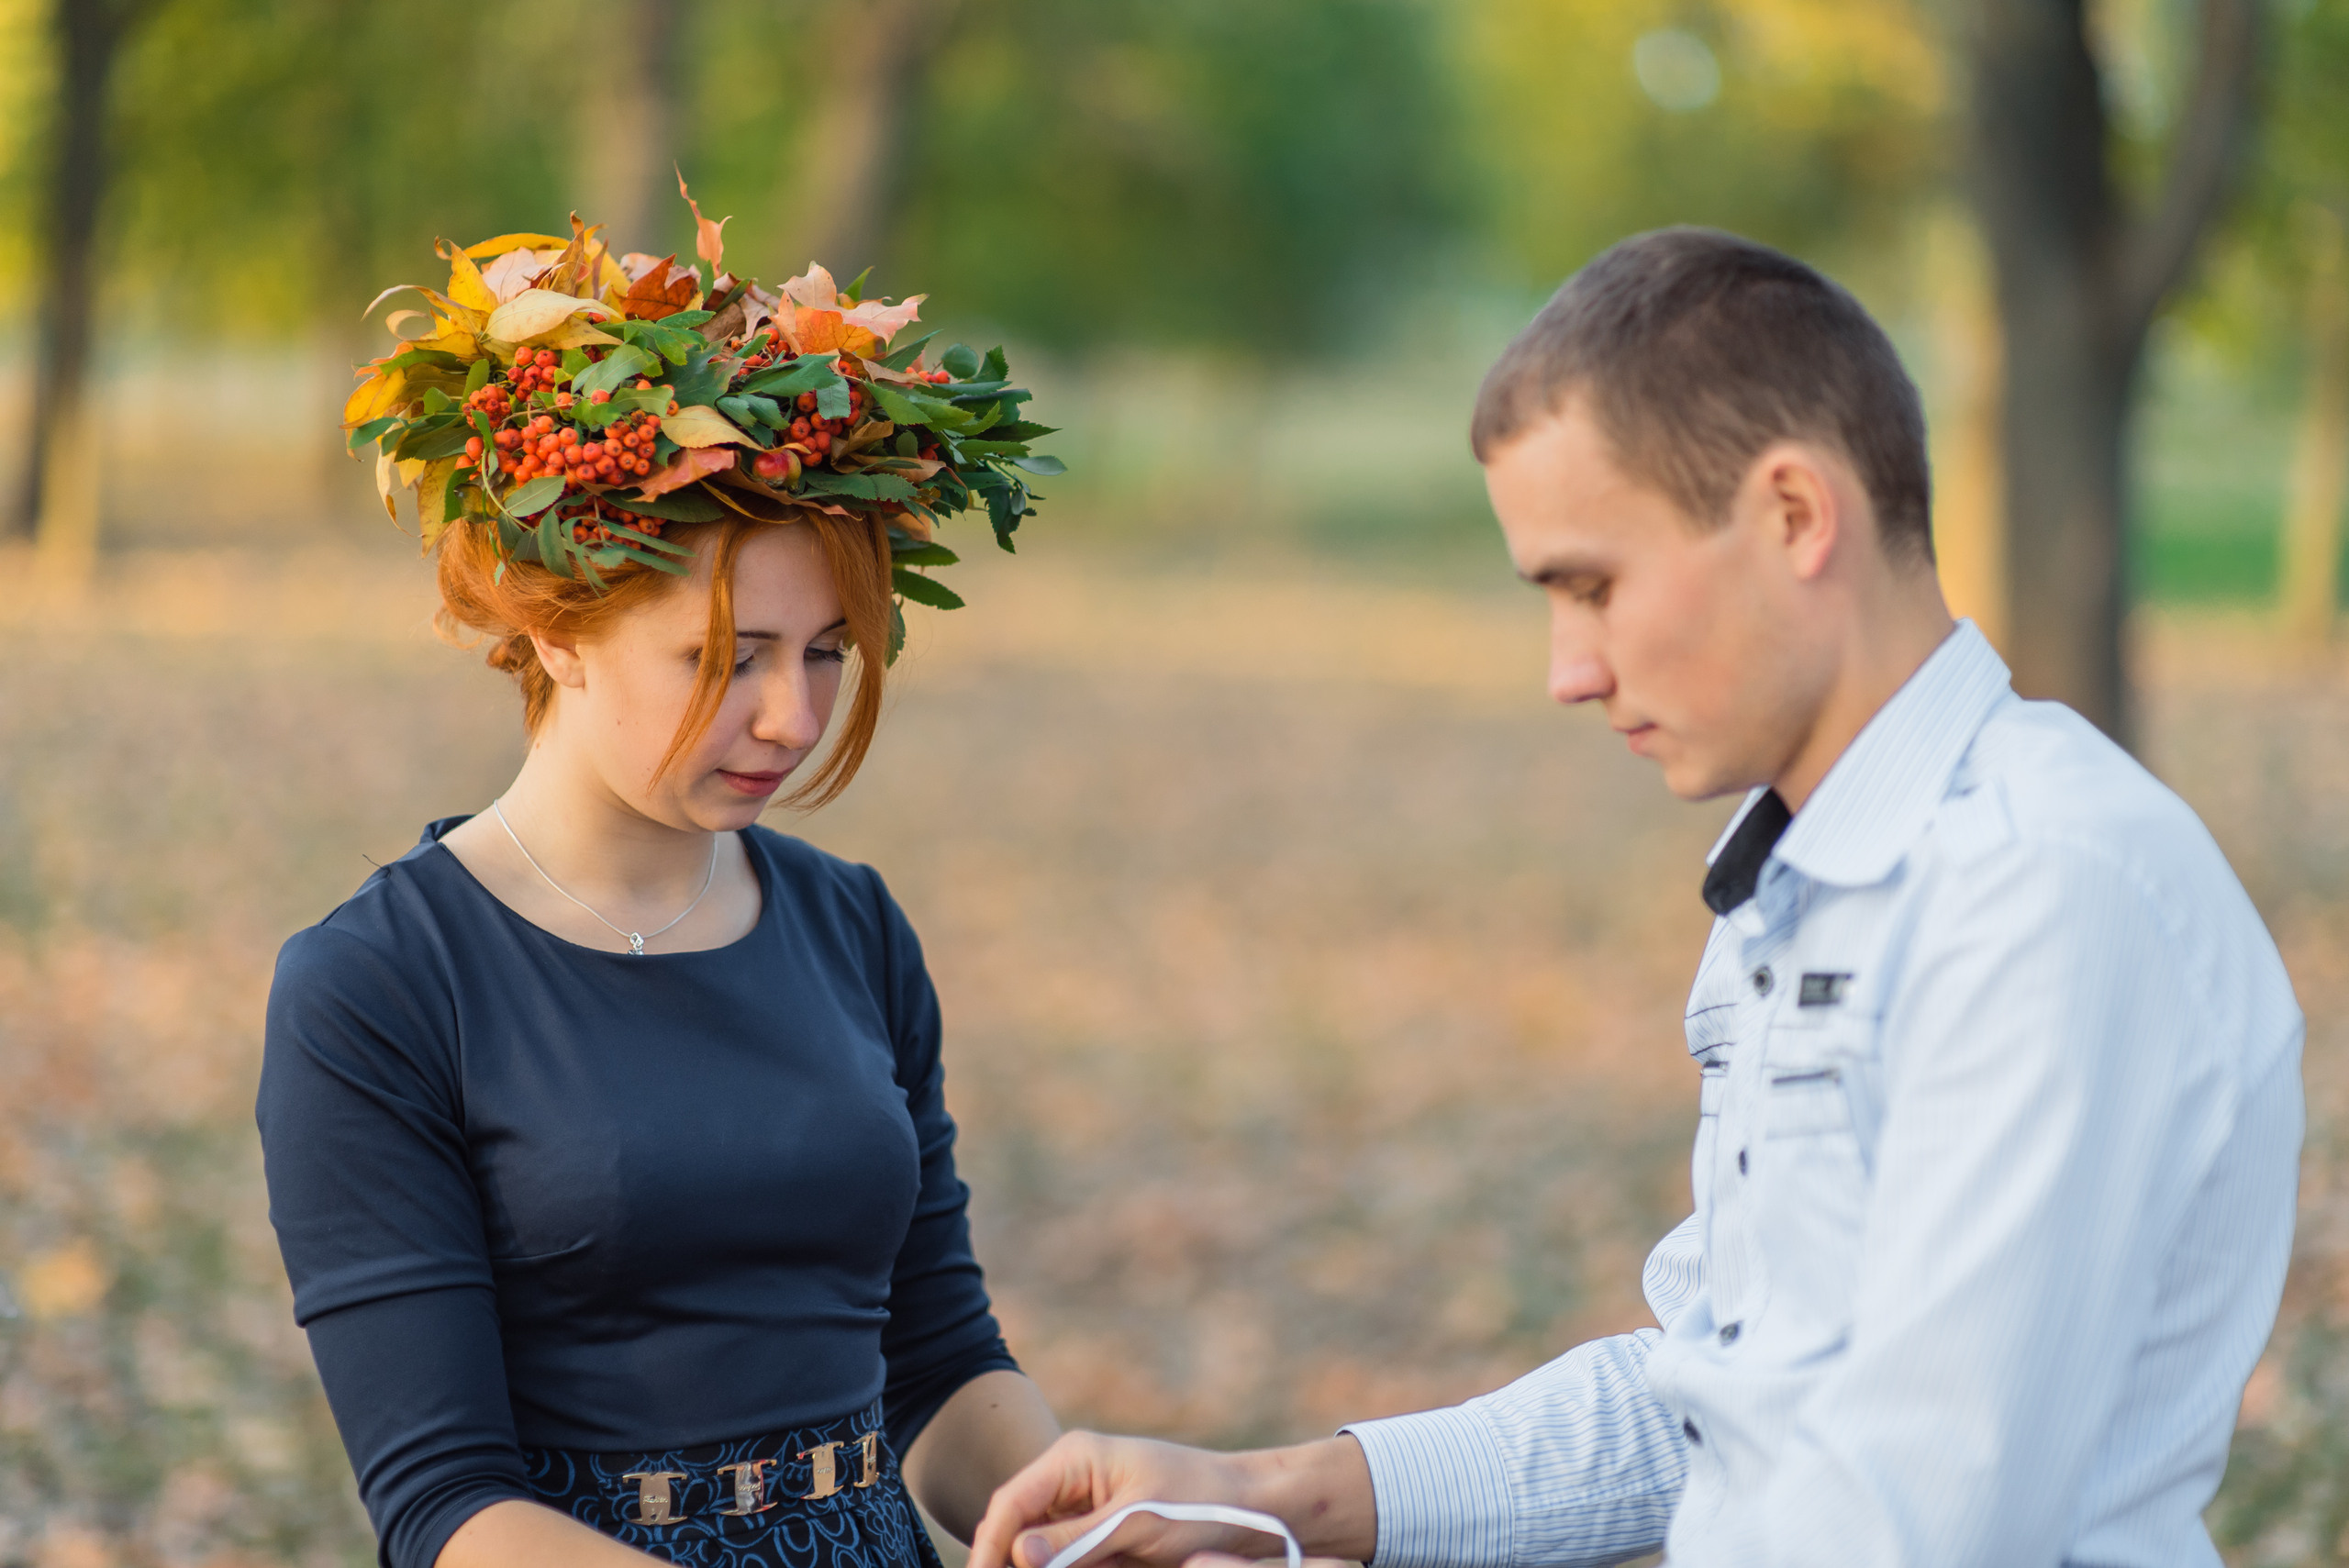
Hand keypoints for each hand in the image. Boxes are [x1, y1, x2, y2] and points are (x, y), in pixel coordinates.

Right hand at [969, 1431, 1376, 1567]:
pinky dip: (1061, 1567)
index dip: (990, 1547)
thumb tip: (1017, 1552)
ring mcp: (1082, 1503)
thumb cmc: (1197, 1502)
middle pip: (1015, 1524)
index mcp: (1073, 1458)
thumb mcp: (1135, 1524)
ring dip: (1035, 1564)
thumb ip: (1074, 1541)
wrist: (1246, 1506)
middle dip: (1007, 1559)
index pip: (1010, 1503)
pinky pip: (1064, 1555)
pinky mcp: (1097, 1528)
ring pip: (1035, 1545)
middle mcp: (1069, 1476)